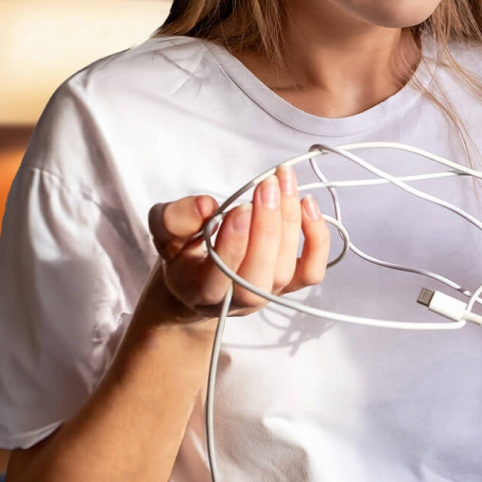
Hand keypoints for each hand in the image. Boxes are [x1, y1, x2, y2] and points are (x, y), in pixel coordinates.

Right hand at [146, 164, 332, 322]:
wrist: (199, 282)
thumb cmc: (183, 253)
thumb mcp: (164, 231)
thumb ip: (175, 218)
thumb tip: (206, 206)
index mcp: (199, 289)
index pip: (220, 275)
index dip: (234, 243)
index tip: (240, 207)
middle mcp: (238, 300)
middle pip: (259, 273)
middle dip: (267, 226)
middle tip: (267, 186)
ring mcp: (268, 294)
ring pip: (286, 267)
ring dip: (290, 221)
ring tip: (283, 182)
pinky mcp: (290, 284)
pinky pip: (312, 270)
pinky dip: (317, 239)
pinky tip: (307, 205)